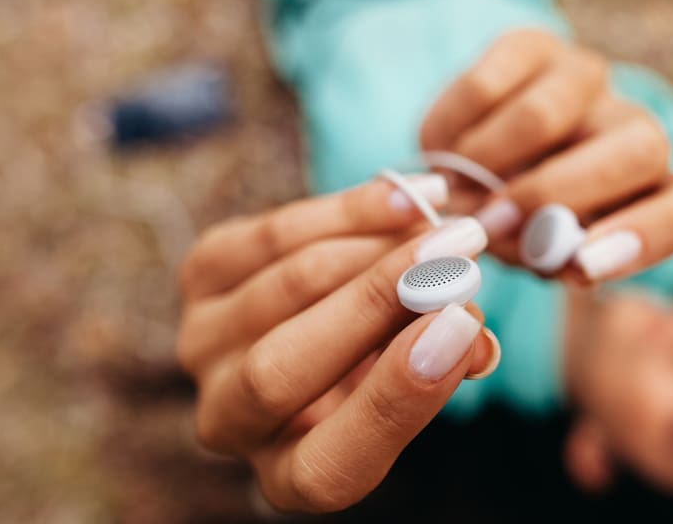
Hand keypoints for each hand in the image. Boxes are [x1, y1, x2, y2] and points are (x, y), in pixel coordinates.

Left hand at [177, 177, 498, 512]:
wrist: (319, 320)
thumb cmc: (379, 365)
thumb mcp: (412, 383)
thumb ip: (442, 367)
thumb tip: (473, 340)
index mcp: (287, 476)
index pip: (328, 467)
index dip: (396, 399)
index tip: (461, 327)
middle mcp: (228, 420)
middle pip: (281, 368)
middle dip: (379, 301)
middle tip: (456, 255)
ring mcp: (201, 345)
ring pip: (289, 285)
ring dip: (375, 243)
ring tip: (439, 219)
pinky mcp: (198, 277)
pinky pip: (272, 234)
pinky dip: (345, 211)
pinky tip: (402, 196)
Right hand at [421, 29, 672, 281]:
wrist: (465, 157)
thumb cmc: (507, 219)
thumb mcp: (525, 250)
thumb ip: (535, 253)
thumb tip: (527, 243)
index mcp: (651, 191)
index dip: (654, 232)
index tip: (583, 265)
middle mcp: (633, 128)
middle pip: (641, 149)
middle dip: (557, 194)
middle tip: (492, 223)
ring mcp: (588, 78)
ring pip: (545, 115)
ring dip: (485, 162)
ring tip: (453, 189)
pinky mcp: (531, 45)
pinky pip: (487, 85)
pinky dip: (453, 128)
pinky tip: (442, 150)